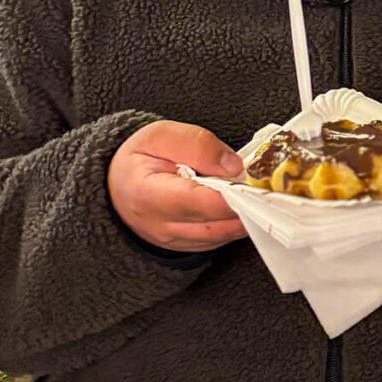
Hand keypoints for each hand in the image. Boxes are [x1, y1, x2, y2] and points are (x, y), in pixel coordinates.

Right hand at [108, 120, 247, 251]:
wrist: (115, 185)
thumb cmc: (138, 158)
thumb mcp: (161, 135)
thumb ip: (198, 144)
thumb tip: (233, 166)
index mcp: (150, 196)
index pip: (202, 203)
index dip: (234, 194)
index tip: (255, 180)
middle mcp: (162, 226)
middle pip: (219, 224)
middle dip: (248, 204)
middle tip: (266, 184)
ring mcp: (175, 241)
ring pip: (224, 235)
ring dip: (245, 214)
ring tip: (255, 190)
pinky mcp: (187, 246)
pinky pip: (220, 239)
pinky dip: (235, 221)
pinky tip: (242, 202)